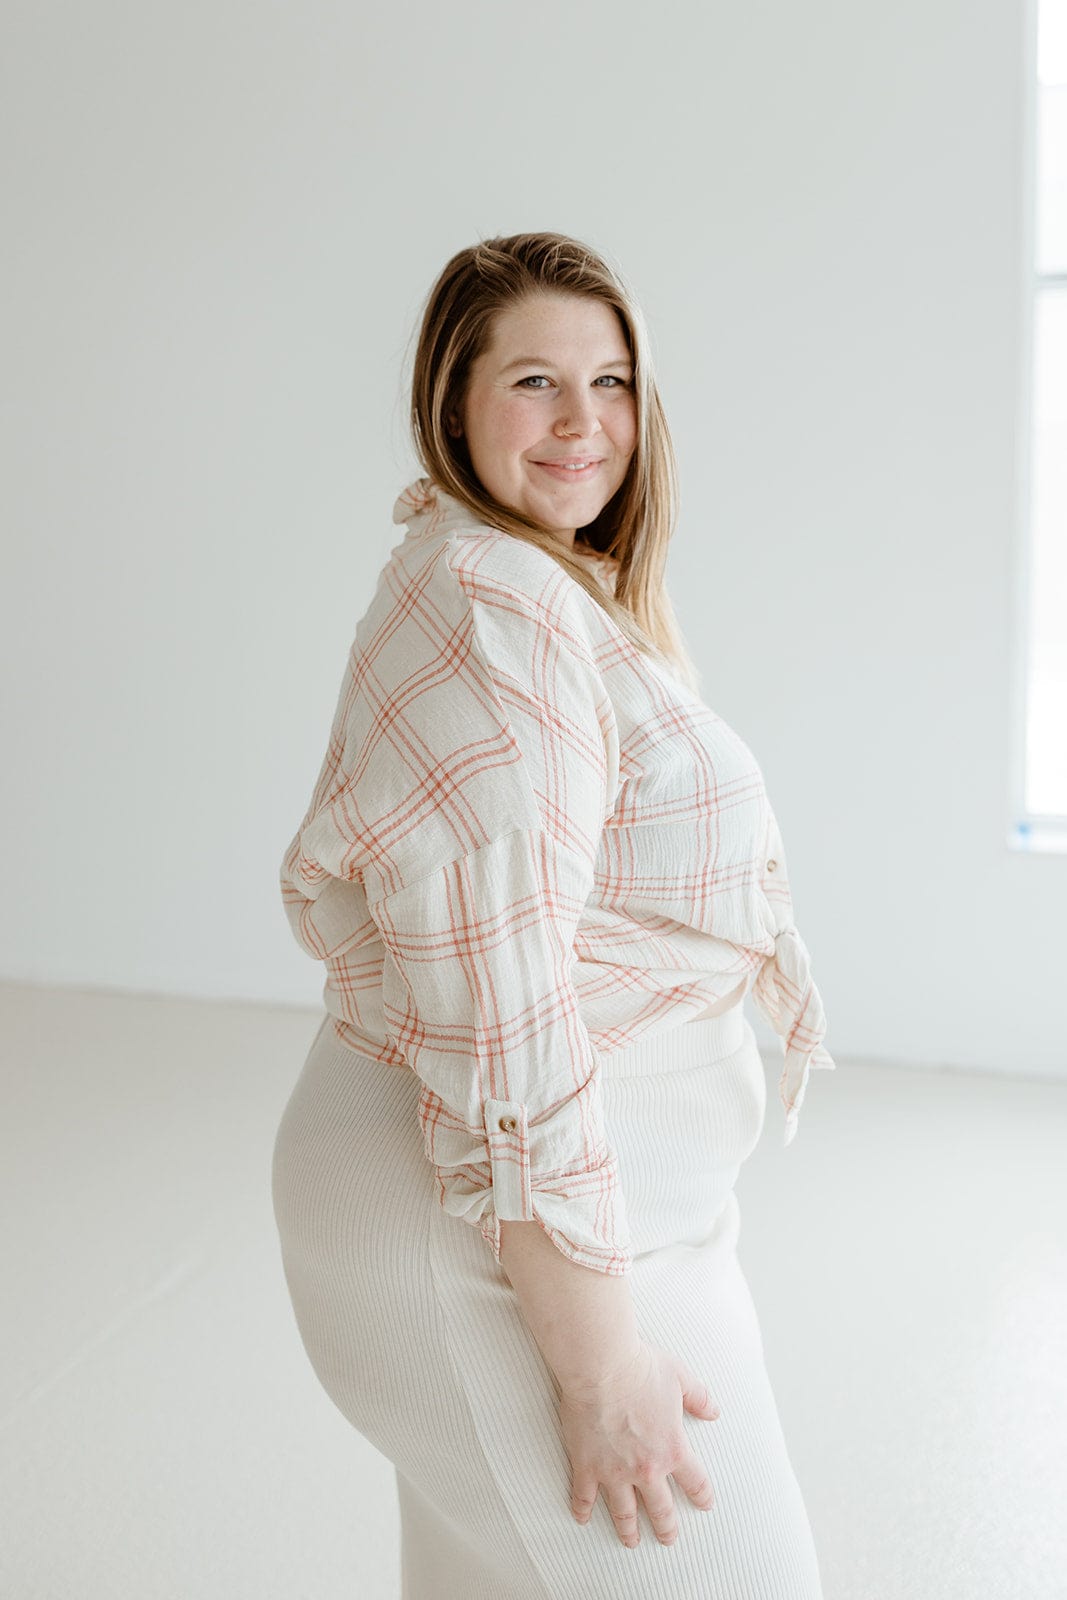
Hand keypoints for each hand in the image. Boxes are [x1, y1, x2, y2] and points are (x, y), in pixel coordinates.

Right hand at [557, 1339, 719, 1547]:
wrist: (602, 1366)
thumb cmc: (640, 1368)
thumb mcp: (680, 1377)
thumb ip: (699, 1397)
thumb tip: (713, 1411)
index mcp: (672, 1449)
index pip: (694, 1482)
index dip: (701, 1496)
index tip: (704, 1505)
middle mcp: (646, 1468)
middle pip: (661, 1508)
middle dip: (666, 1528)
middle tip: (667, 1539)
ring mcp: (614, 1471)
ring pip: (624, 1512)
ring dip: (628, 1530)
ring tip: (630, 1541)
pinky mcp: (587, 1466)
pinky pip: (584, 1496)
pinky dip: (582, 1510)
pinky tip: (582, 1518)